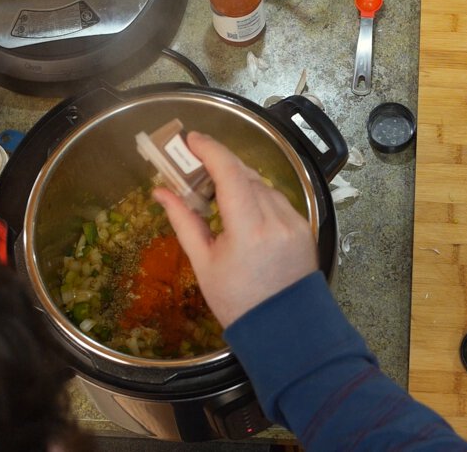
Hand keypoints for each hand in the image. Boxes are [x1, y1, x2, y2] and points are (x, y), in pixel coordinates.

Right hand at [152, 132, 318, 326]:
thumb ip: (184, 221)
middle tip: (195, 162)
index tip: (192, 139)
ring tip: (216, 188)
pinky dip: (258, 197)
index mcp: (249, 229)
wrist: (283, 327)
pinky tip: (243, 208)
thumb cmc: (238, 301)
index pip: (231, 173)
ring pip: (263, 186)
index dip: (210, 150)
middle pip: (247, 175)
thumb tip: (162, 192)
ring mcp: (294, 222)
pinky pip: (277, 201)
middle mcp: (276, 219)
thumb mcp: (203, 263)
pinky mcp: (304, 228)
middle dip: (221, 164)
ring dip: (240, 181)